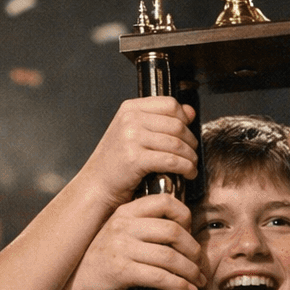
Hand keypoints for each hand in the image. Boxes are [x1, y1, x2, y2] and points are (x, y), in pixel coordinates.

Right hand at [70, 194, 204, 289]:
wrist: (74, 284)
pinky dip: (179, 285)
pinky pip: (160, 276)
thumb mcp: (119, 234)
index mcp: (125, 211)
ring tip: (198, 279)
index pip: (164, 201)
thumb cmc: (103, 260)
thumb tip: (184, 233)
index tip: (191, 231)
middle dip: (193, 249)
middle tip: (199, 262)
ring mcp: (121, 248)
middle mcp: (123, 225)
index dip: (185, 215)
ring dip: (190, 270)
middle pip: (172, 230)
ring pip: (169, 256)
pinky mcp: (121, 271)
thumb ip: (144, 227)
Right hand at [79, 97, 197, 207]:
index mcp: (130, 108)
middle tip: (192, 154)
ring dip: (190, 157)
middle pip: (177, 125)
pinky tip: (187, 173)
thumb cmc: (116, 162)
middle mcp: (130, 119)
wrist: (97, 185)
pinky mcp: (135, 158)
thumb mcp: (134, 133)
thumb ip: (161, 120)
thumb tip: (190, 112)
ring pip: (177, 144)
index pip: (170, 104)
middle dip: (191, 142)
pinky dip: (185, 168)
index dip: (184, 119)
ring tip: (191, 166)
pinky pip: (172, 160)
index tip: (187, 133)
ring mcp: (131, 138)